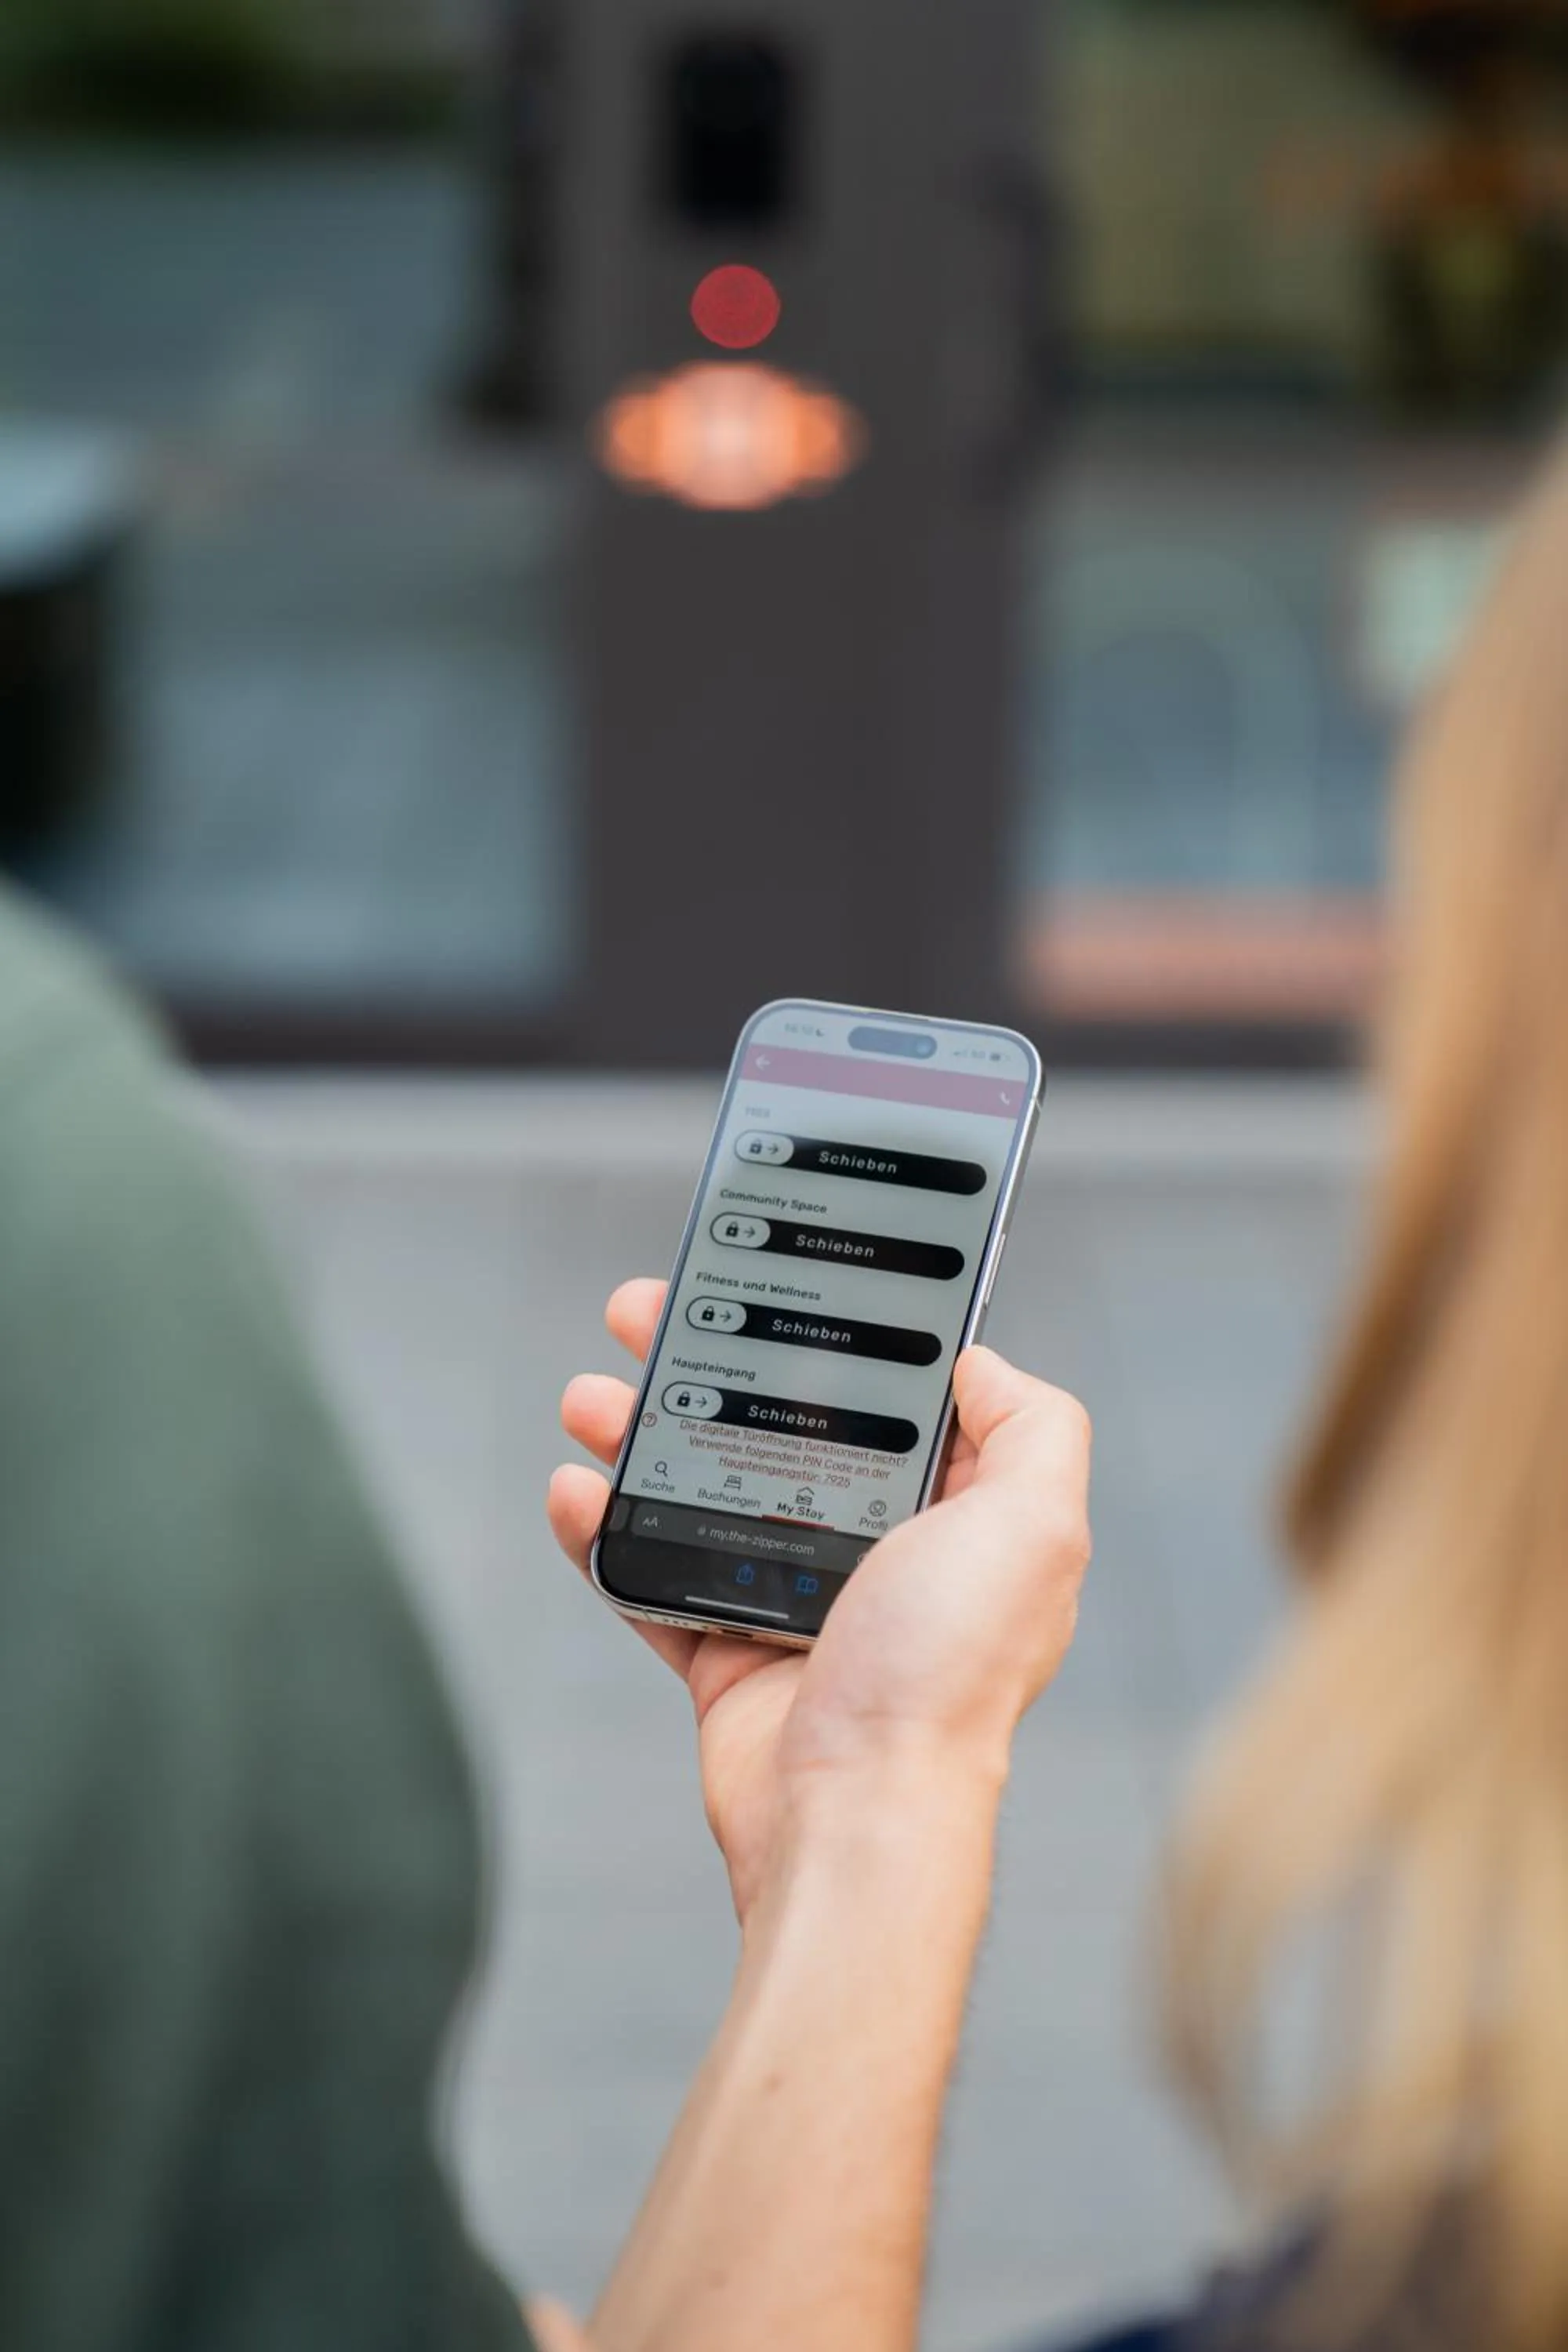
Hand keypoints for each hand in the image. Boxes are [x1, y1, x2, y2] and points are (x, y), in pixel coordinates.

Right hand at [549, 1282, 1090, 1925]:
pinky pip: (654, 1579)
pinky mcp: (731, 1657)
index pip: (893, 1401)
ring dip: (640, 1437)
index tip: (774, 1287)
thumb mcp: (1034, 1528)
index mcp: (957, 1518)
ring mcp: (801, 1606)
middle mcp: (883, 1557)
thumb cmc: (944, 1680)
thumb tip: (984, 1362)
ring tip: (591, 1397)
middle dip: (711, 1369)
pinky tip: (575, 1491)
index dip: (834, 1339)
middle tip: (646, 1318)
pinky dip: (607, 1534)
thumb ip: (1036, 1430)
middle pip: (781, 1432)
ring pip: (705, 1492)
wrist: (852, 1814)